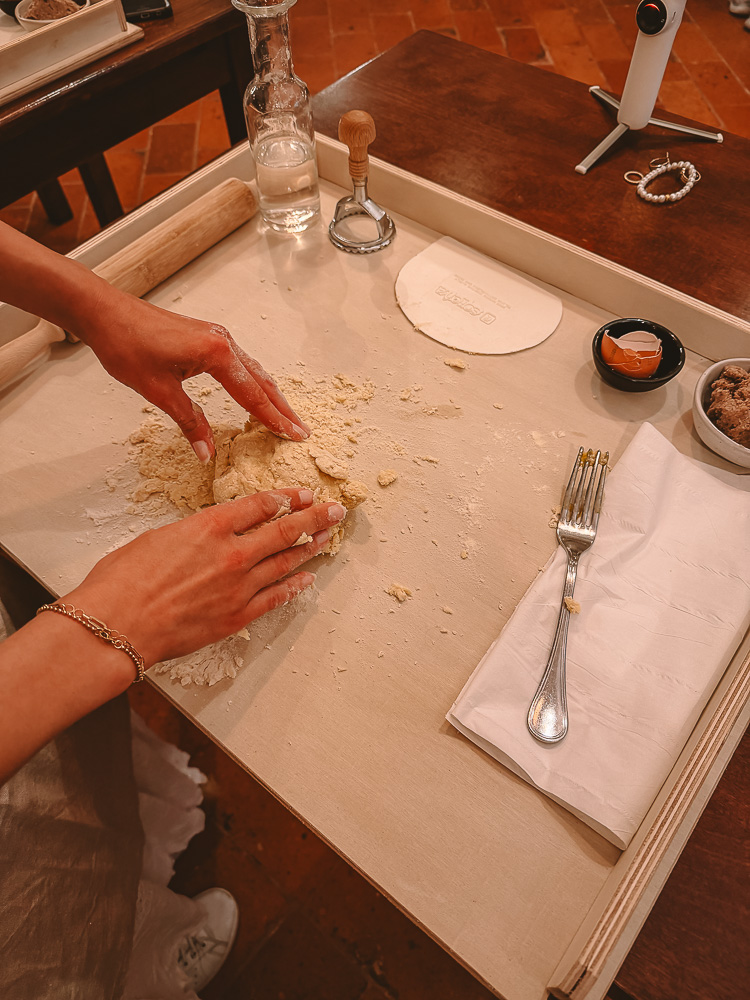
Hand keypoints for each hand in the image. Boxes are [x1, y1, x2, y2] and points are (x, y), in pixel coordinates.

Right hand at [66, 489, 345, 666]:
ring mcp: (239, 586)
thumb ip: (194, 533)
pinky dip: (294, 586)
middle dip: (314, 517)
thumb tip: (210, 535)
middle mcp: (232, 553)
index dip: (286, 497)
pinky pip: (276, 597)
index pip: (260, 505)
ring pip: (286, 562)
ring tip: (328, 538)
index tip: (301, 494)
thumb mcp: (159, 537)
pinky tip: (307, 578)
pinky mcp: (238, 615)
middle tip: (334, 510)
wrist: (118, 625)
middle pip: (284, 529)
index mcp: (210, 526)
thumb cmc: (124, 580)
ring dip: (310, 548)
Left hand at [76, 288, 309, 461]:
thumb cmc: (126, 344)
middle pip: (261, 381)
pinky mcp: (206, 336)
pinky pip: (240, 362)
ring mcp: (216, 336)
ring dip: (270, 394)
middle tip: (301, 430)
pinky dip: (253, 381)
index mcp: (216, 353)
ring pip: (253, 370)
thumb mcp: (158, 390)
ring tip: (285, 415)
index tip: (294, 435)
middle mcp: (222, 341)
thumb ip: (188, 421)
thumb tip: (206, 451)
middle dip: (282, 408)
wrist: (104, 311)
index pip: (253, 394)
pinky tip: (254, 391)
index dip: (273, 419)